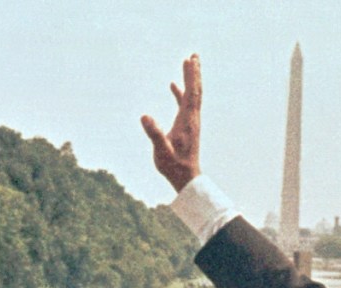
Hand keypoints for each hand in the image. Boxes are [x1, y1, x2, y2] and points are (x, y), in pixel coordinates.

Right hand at [141, 54, 201, 191]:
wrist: (186, 179)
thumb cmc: (174, 166)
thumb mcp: (161, 151)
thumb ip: (154, 134)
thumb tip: (144, 116)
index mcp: (187, 121)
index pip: (191, 93)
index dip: (191, 76)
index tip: (190, 60)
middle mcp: (192, 119)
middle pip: (195, 91)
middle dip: (194, 73)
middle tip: (194, 55)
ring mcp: (190, 122)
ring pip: (192, 96)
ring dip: (190, 80)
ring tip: (188, 63)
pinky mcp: (186, 127)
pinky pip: (185, 105)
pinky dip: (181, 93)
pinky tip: (173, 86)